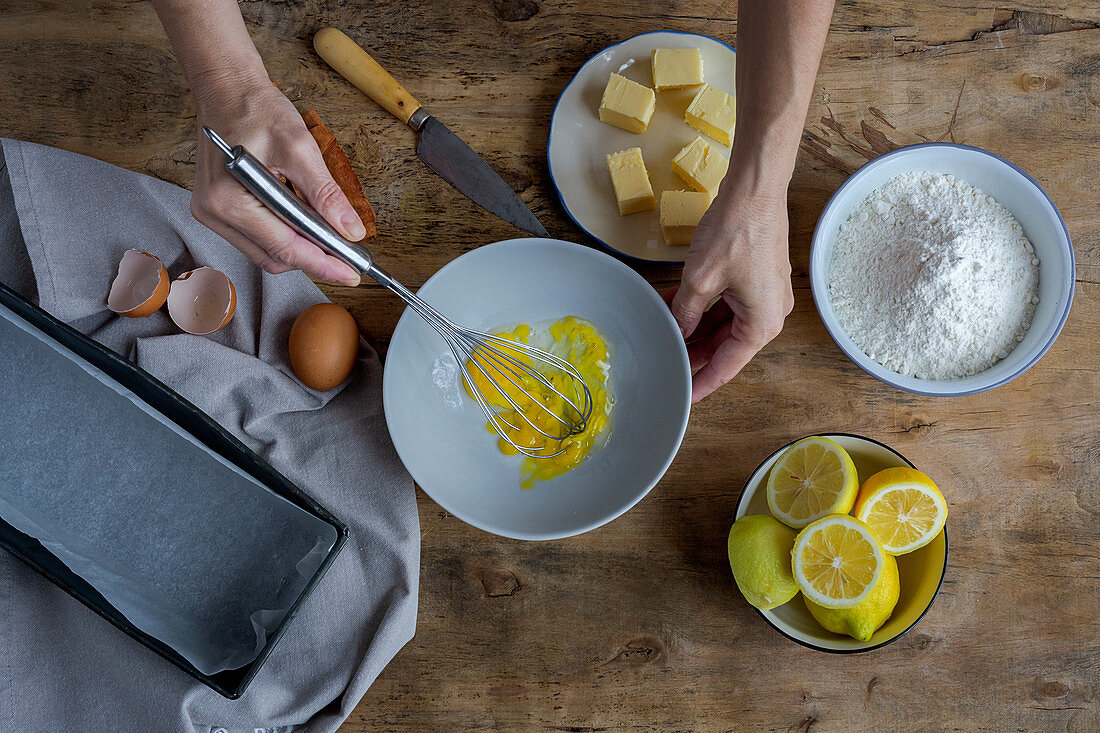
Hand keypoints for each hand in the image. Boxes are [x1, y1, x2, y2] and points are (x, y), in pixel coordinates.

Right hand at [190, 77, 364, 285]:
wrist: (227, 87)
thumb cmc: (256, 108)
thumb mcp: (300, 147)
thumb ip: (326, 194)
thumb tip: (350, 230)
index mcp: (229, 200)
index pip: (285, 249)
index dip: (323, 264)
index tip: (352, 272)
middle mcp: (215, 213)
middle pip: (275, 257)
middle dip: (314, 259)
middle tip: (348, 255)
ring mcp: (212, 214)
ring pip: (266, 252)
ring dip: (300, 249)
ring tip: (329, 236)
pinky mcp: (217, 210)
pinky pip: (257, 238)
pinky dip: (284, 236)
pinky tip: (303, 222)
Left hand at [665, 187, 793, 402]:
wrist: (755, 189)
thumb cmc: (737, 232)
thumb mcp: (700, 281)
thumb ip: (686, 313)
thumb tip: (677, 331)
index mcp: (761, 324)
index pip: (726, 366)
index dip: (700, 382)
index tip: (682, 395)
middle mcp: (768, 313)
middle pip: (724, 345)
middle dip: (692, 351)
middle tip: (663, 358)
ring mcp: (763, 294)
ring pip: (722, 322)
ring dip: (692, 325)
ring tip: (663, 328)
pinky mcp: (755, 277)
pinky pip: (725, 301)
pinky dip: (701, 305)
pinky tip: (673, 304)